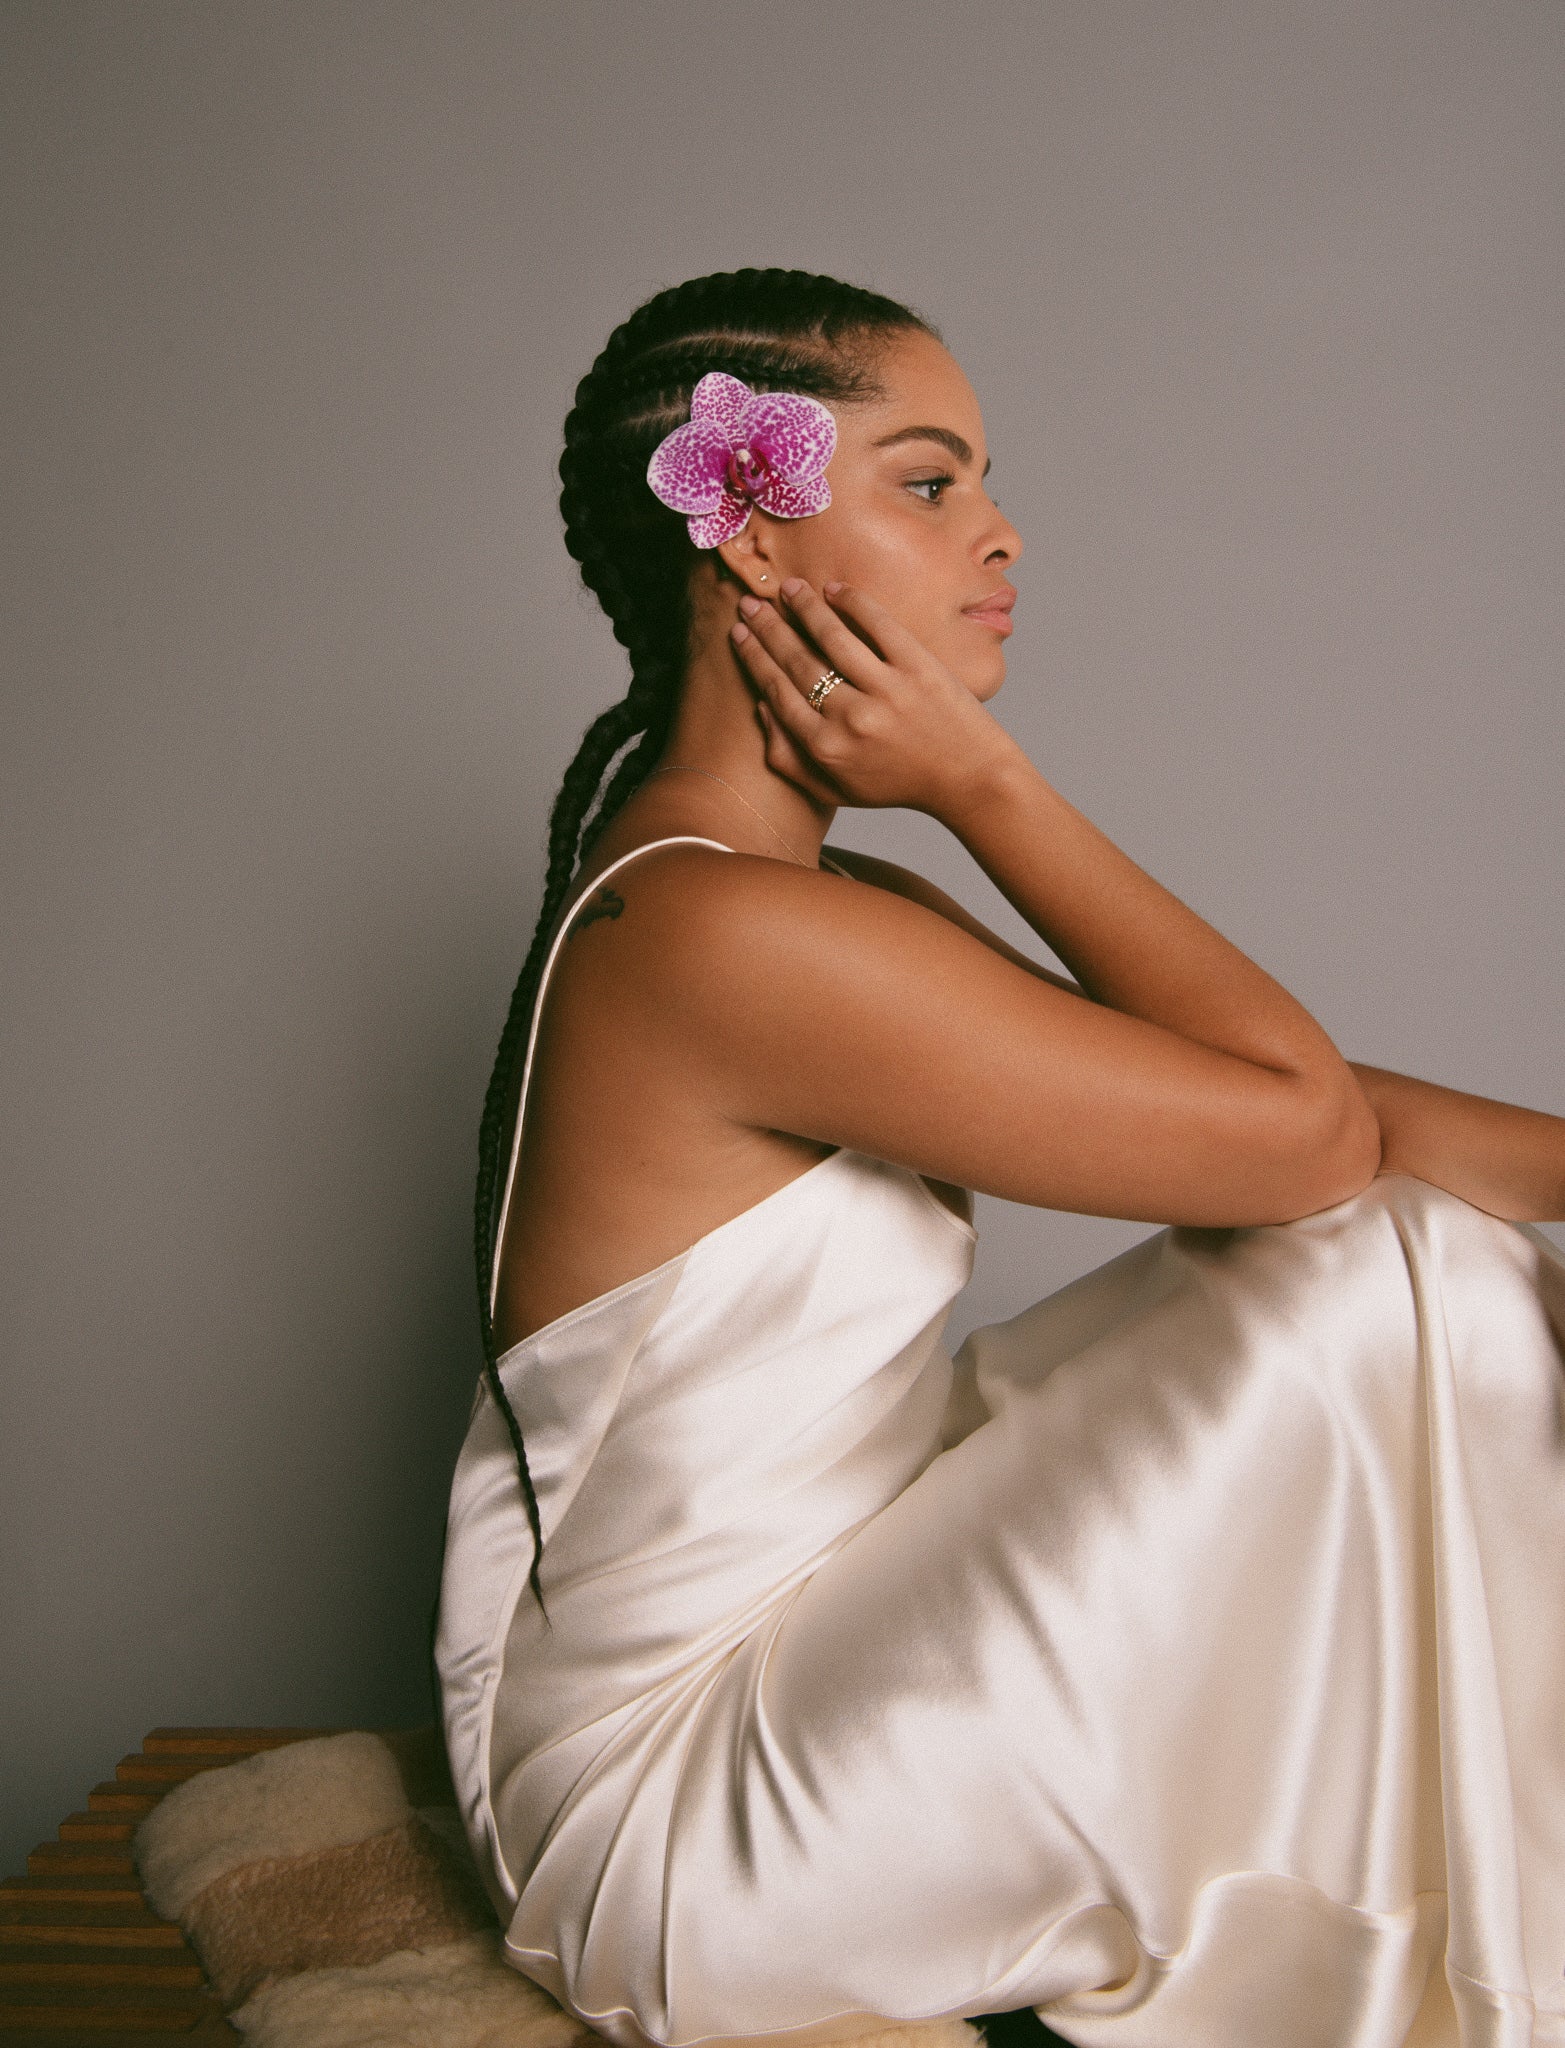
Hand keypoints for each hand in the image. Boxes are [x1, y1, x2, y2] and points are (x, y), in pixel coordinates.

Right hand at [730, 579, 1022, 821]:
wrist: (968, 778)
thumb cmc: (899, 784)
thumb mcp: (836, 790)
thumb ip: (790, 760)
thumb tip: (762, 710)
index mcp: (826, 748)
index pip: (778, 691)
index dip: (755, 658)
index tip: (739, 634)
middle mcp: (851, 718)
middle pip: (797, 660)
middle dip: (768, 627)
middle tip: (750, 604)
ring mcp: (886, 690)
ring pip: (832, 636)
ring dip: (804, 607)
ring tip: (789, 588)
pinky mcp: (918, 667)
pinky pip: (878, 625)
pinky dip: (854, 602)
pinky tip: (834, 589)